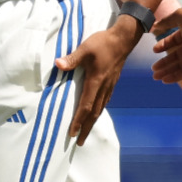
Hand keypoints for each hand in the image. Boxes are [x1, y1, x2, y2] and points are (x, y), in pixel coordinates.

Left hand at [53, 20, 142, 145]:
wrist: (123, 39)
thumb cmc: (103, 43)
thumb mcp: (85, 48)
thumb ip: (72, 58)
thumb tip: (58, 64)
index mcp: (96, 81)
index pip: (86, 106)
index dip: (79, 120)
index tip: (72, 133)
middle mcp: (104, 87)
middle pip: (94, 113)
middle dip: (86, 128)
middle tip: (79, 142)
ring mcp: (109, 86)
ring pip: (100, 108)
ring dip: (92, 122)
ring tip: (85, 132)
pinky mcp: (112, 82)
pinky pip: (104, 101)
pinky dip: (98, 111)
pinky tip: (95, 113)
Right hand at [151, 7, 181, 83]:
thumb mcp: (177, 16)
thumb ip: (165, 22)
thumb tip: (154, 26)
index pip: (172, 42)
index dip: (162, 46)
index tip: (154, 50)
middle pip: (174, 57)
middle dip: (163, 64)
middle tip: (153, 69)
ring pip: (178, 67)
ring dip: (167, 72)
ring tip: (156, 77)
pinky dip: (175, 77)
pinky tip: (165, 80)